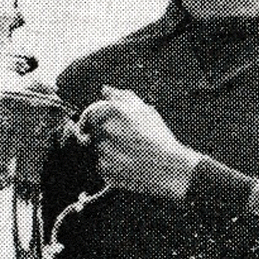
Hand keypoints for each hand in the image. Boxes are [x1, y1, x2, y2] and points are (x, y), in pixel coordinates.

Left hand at [78, 85, 201, 199]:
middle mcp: (105, 128)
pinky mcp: (105, 168)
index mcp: (112, 110)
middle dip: (102, 136)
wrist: (169, 167)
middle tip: (123, 142)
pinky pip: (101, 166)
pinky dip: (111, 167)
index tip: (90, 127)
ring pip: (97, 150)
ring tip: (130, 154)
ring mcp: (104, 149)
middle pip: (92, 132)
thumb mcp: (144, 110)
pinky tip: (128, 165)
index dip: (88, 121)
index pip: (89, 114)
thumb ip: (121, 97)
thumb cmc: (158, 137)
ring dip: (108, 151)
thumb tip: (105, 90)